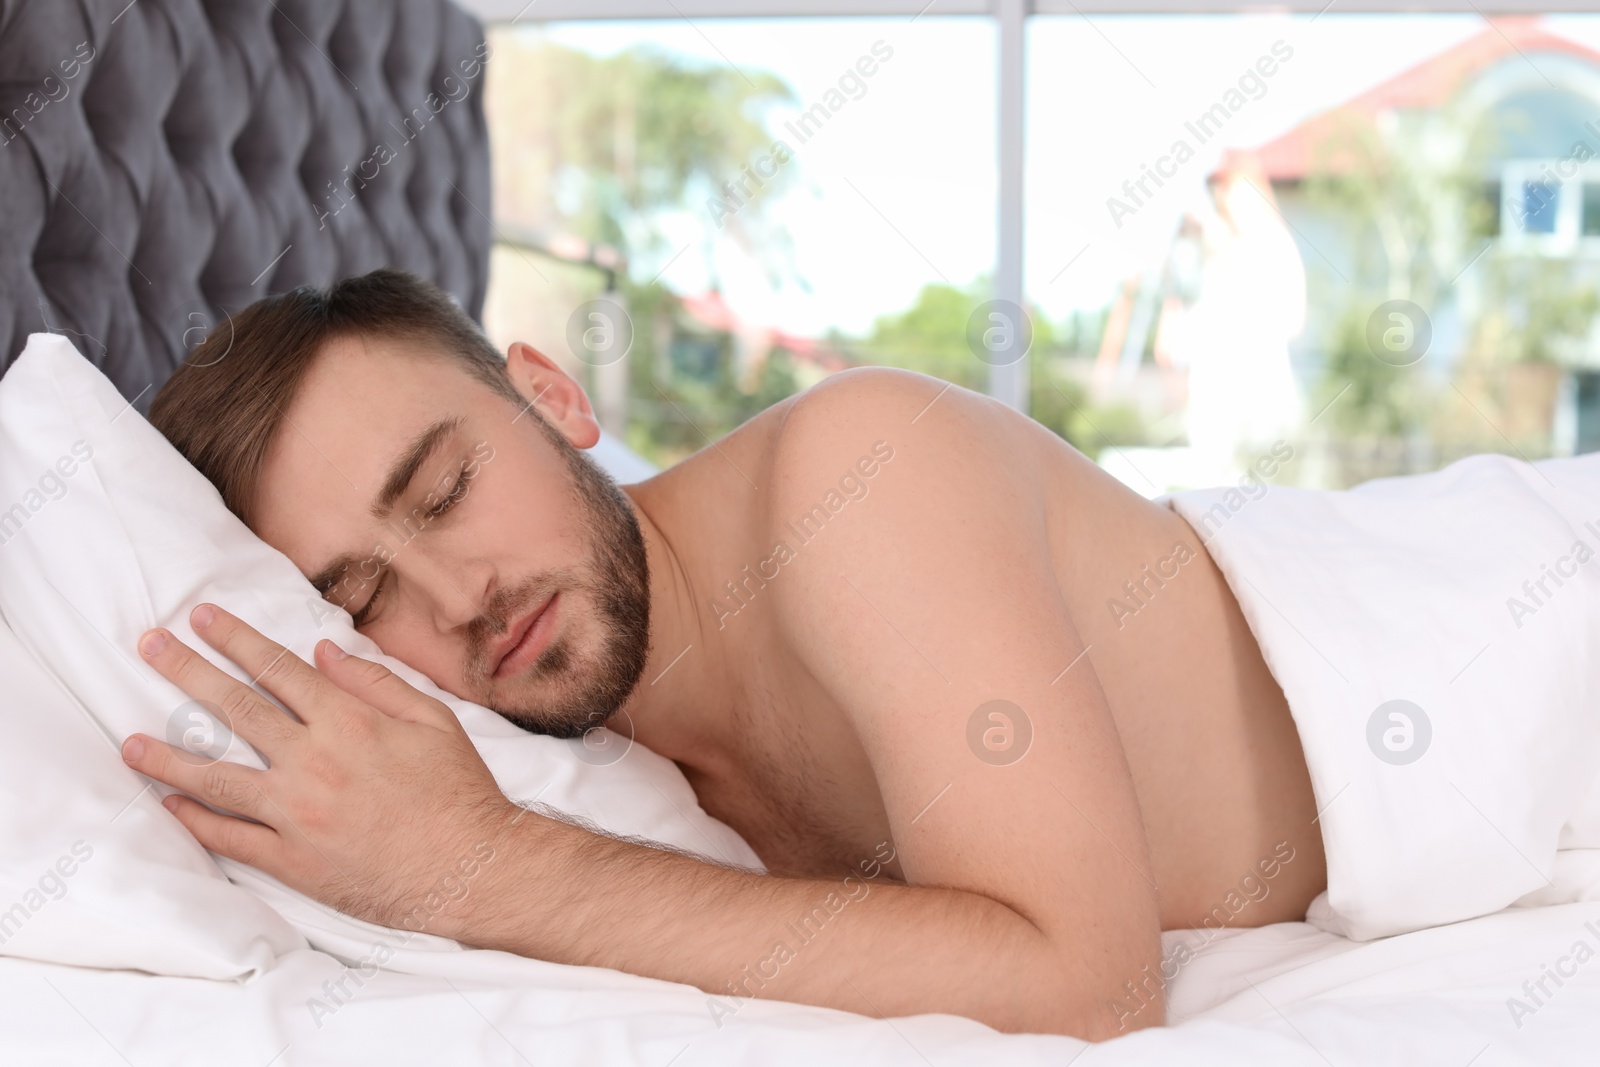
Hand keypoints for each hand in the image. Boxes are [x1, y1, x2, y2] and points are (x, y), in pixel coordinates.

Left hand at [121, 603, 517, 937]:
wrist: (471, 868)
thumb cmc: (459, 791)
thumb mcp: (433, 720)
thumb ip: (374, 682)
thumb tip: (321, 651)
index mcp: (349, 722)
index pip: (277, 669)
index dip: (235, 640)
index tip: (201, 618)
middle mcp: (313, 763)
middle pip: (235, 709)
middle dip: (186, 671)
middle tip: (148, 645)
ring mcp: (297, 815)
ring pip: (216, 779)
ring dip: (167, 757)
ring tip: (128, 743)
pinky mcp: (293, 861)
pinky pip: (231, 839)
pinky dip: (197, 821)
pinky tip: (170, 804)